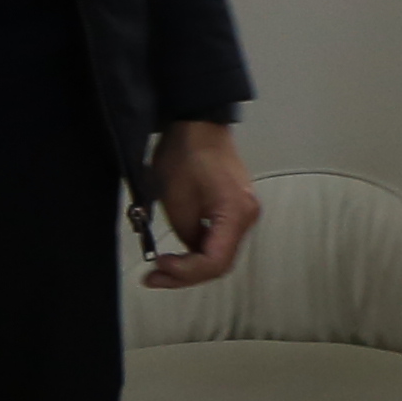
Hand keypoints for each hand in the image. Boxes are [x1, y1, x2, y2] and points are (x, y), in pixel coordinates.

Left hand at [141, 121, 260, 289]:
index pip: (215, 261)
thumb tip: (187, 251)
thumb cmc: (186, 153)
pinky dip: (196, 251)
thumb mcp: (175, 199)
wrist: (198, 124)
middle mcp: (247, 216)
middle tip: (154, 276)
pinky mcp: (234, 209)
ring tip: (160, 268)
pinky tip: (175, 254)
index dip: (185, 271)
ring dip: (190, 265)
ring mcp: (243, 213)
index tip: (159, 265)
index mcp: (235, 212)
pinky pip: (218, 240)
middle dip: (185, 274)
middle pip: (219, 262)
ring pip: (219, 254)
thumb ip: (184, 233)